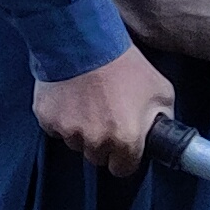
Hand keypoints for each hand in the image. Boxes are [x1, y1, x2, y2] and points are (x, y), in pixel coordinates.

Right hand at [35, 45, 175, 173]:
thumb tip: (158, 132)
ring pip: (76, 143)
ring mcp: (69, 132)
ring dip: (81, 130)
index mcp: (126, 140)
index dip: (125, 158)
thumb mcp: (160, 90)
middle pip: (98, 157)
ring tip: (88, 101)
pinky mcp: (46, 119)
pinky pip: (56, 129)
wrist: (84, 39)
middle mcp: (96, 142)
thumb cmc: (125, 64)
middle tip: (106, 114)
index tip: (124, 145)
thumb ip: (162, 118)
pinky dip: (62, 117)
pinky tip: (70, 97)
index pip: (123, 170)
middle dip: (103, 143)